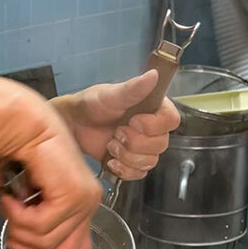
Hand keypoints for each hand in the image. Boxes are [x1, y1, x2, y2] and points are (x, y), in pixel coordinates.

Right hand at [0, 98, 101, 248]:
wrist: (20, 125)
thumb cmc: (19, 157)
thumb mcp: (29, 201)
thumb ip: (38, 225)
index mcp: (82, 206)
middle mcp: (88, 204)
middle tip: (11, 231)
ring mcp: (83, 200)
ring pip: (46, 242)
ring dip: (18, 228)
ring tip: (10, 206)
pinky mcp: (72, 195)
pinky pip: (39, 227)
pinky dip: (18, 216)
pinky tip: (13, 197)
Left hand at [53, 70, 179, 179]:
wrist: (76, 125)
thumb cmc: (93, 105)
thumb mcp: (111, 95)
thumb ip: (133, 88)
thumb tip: (153, 75)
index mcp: (153, 108)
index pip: (171, 120)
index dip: (154, 125)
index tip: (133, 121)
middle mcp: (153, 128)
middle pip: (161, 144)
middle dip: (135, 142)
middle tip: (116, 132)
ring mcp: (144, 147)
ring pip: (150, 161)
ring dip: (127, 155)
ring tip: (111, 144)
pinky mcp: (133, 163)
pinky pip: (139, 173)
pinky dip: (124, 169)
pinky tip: (111, 159)